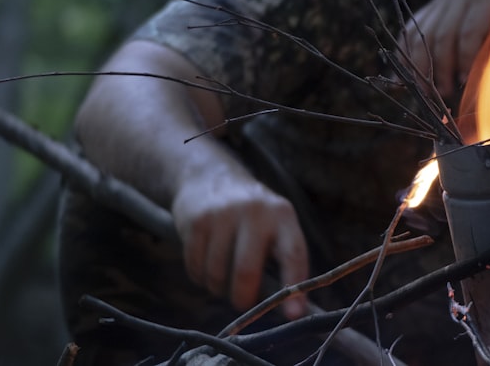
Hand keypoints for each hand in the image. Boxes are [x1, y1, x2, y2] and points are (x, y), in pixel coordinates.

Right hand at [171, 170, 308, 319]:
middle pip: (246, 271)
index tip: (293, 314)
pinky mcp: (196, 221)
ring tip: (223, 278)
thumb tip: (290, 306)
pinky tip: (206, 265)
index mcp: (282, 215)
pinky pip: (195, 267)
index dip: (294, 287)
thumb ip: (281, 259)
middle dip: (243, 298)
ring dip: (218, 288)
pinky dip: (200, 277)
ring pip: (216, 274)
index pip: (293, 253)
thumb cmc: (251, 214)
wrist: (210, 176)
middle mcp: (255, 211)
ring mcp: (223, 214)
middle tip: (242, 303)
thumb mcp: (274, 224)